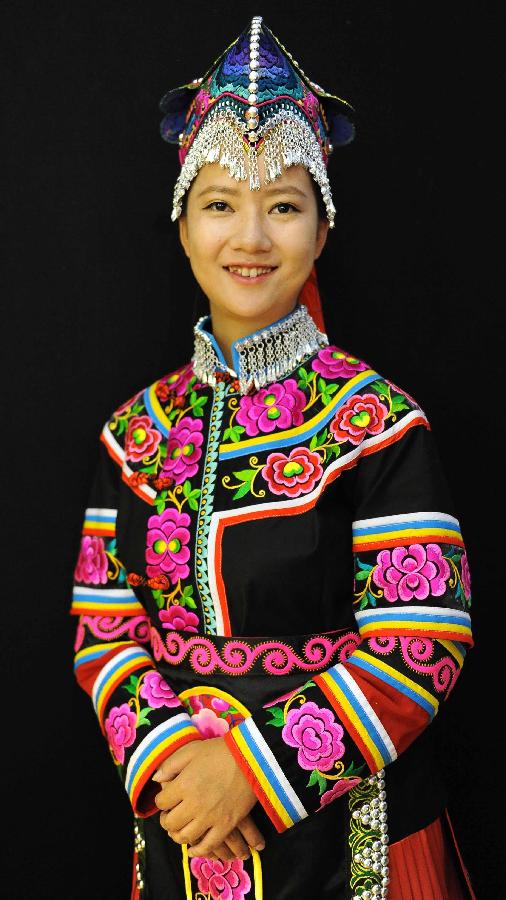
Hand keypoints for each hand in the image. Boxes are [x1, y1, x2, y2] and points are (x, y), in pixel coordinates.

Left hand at [153, 737, 264, 857]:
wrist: (252, 758)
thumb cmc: (221, 751)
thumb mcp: (192, 750)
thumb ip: (171, 764)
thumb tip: (156, 779)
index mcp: (184, 784)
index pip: (161, 802)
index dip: (161, 801)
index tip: (166, 799)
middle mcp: (194, 804)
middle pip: (170, 822)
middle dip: (166, 821)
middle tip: (170, 816)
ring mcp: (210, 817)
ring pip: (185, 837)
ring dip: (178, 836)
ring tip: (179, 830)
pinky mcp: (226, 825)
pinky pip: (208, 846)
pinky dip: (198, 850)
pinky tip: (194, 848)